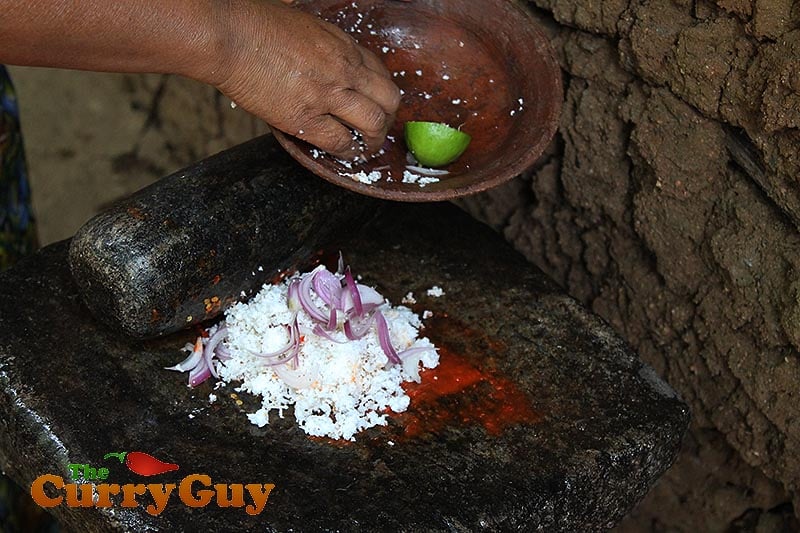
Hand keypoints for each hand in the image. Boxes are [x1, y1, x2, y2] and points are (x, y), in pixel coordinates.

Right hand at [210, 0, 400, 158]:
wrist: (229, 36)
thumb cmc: (253, 23)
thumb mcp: (303, 25)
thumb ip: (320, 45)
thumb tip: (318, 58)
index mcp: (342, 44)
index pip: (380, 72)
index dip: (382, 93)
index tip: (377, 103)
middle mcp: (343, 68)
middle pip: (388, 99)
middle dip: (388, 118)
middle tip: (378, 129)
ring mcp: (328, 94)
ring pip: (373, 124)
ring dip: (374, 140)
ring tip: (366, 148)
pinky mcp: (306, 118)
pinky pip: (340, 142)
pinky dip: (348, 152)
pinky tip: (345, 155)